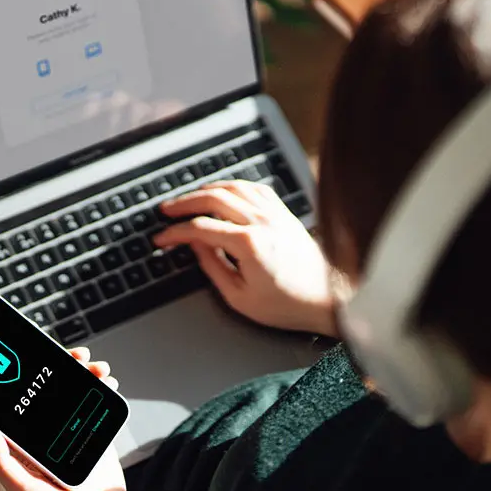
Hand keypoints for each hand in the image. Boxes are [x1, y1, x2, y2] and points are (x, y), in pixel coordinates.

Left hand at [0, 347, 129, 490]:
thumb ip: (2, 464)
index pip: (9, 403)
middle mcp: (42, 434)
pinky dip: (100, 386)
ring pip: (70, 389)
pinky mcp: (90, 431)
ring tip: (96, 369)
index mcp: (20, 446)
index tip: (21, 355)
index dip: (10, 375)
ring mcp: (68, 430)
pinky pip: (93, 400)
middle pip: (44, 388)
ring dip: (83, 373)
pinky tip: (106, 382)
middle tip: (74, 357)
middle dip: (58, 366)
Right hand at [154, 181, 338, 336]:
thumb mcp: (239, 297)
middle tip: (166, 210)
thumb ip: (212, 266)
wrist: (328, 299)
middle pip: (213, 198)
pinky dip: (233, 185)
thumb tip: (194, 245)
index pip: (200, 228)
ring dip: (206, 190)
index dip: (175, 232)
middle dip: (184, 202)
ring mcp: (275, 213)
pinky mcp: (284, 212)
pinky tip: (223, 192)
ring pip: (232, 187)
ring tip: (188, 199)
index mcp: (249, 244)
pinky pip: (254, 188)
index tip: (162, 239)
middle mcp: (262, 221)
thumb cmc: (287, 304)